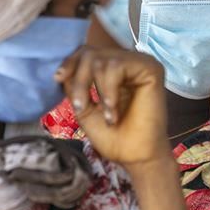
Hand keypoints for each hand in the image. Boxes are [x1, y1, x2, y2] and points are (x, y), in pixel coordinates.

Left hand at [55, 47, 171, 171]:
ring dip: (96, 90)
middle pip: (90, 53)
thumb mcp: (85, 109)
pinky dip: (109, 90)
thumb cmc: (114, 137)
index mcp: (114, 69)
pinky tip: (114, 110)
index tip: (58, 79)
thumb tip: (61, 71)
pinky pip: (117, 66)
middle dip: (79, 80)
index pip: (87, 52)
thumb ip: (74, 87)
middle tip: (81, 106)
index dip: (69, 62)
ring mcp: (140, 63)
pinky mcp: (150, 67)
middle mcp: (128, 62)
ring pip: (101, 59)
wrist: (136, 157)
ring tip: (107, 115)